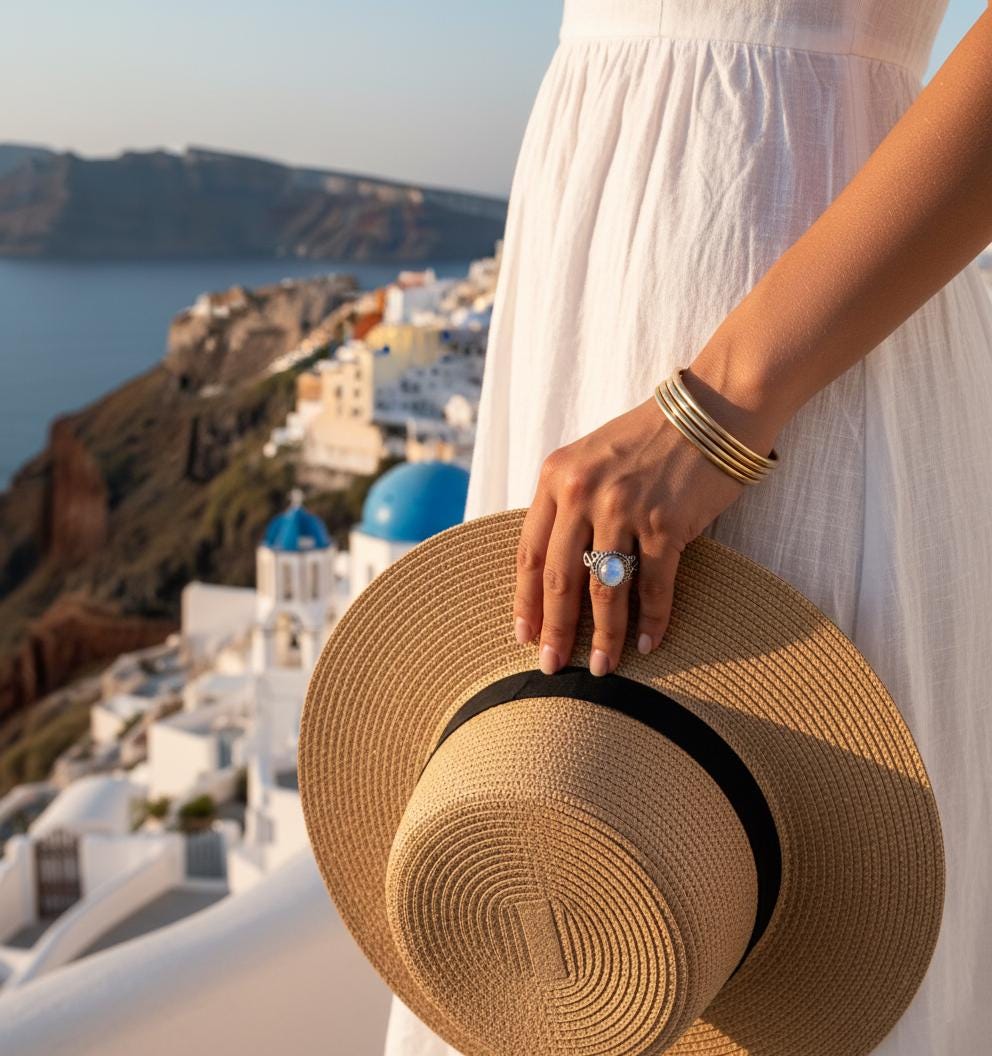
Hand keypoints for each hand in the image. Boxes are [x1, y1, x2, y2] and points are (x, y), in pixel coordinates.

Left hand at [512, 365, 780, 676]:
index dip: (525, 600)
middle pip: (560, 578)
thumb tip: (551, 567)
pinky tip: (650, 644)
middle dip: (554, 629)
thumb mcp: (590, 458)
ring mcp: (624, 508)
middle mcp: (583, 493)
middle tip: (550, 666)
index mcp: (556, 477)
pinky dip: (652, 621)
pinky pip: (654, 586)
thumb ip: (566, 502)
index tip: (522, 635)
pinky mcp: (666, 524)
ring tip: (601, 668)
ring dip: (604, 635)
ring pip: (605, 589)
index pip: (529, 551)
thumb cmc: (649, 438)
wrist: (712, 411)